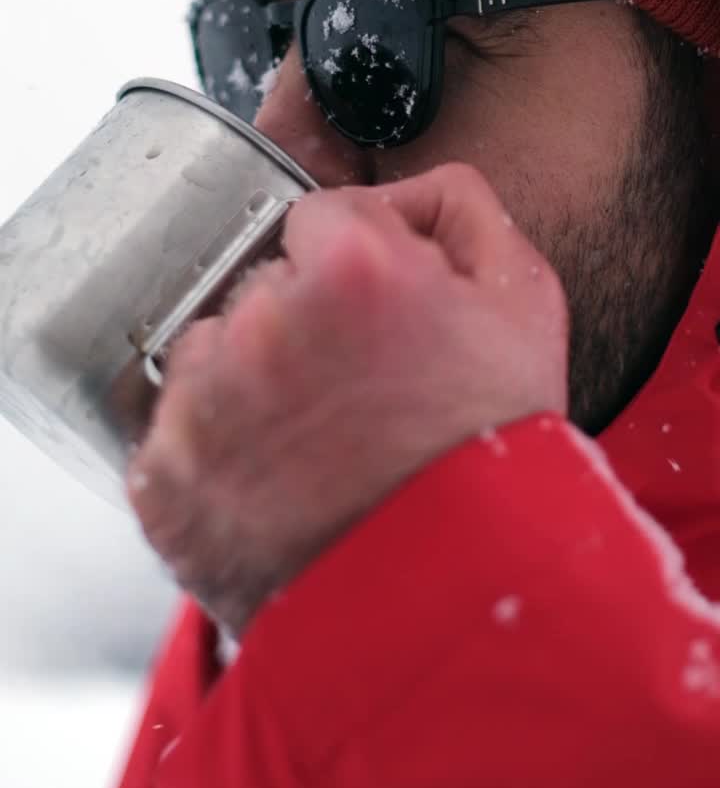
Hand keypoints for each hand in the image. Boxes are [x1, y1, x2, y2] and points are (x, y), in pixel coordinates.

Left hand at [127, 163, 567, 633]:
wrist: (451, 600)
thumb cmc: (491, 452)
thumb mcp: (523, 302)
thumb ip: (461, 205)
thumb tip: (401, 187)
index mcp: (348, 265)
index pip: (316, 214)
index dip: (356, 264)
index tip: (377, 318)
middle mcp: (260, 321)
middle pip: (261, 284)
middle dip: (301, 321)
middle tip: (355, 390)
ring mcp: (202, 405)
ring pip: (213, 354)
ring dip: (250, 382)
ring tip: (314, 444)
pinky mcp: (164, 480)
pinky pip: (176, 431)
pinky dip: (215, 452)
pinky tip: (275, 481)